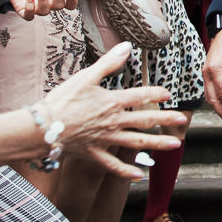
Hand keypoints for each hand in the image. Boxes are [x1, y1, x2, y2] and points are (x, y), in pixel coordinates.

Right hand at [39, 42, 187, 177]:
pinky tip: (140, 175)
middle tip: (182, 120)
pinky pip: (113, 166)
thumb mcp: (85, 77)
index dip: (156, 94)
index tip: (169, 94)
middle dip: (165, 120)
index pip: (141, 96)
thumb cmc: (61, 101)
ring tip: (175, 145)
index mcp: (112, 102)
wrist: (40, 128)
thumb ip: (108, 63)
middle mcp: (113, 122)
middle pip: (145, 121)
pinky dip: (126, 172)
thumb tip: (127, 46)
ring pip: (136, 143)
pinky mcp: (94, 154)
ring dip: (157, 144)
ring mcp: (105, 139)